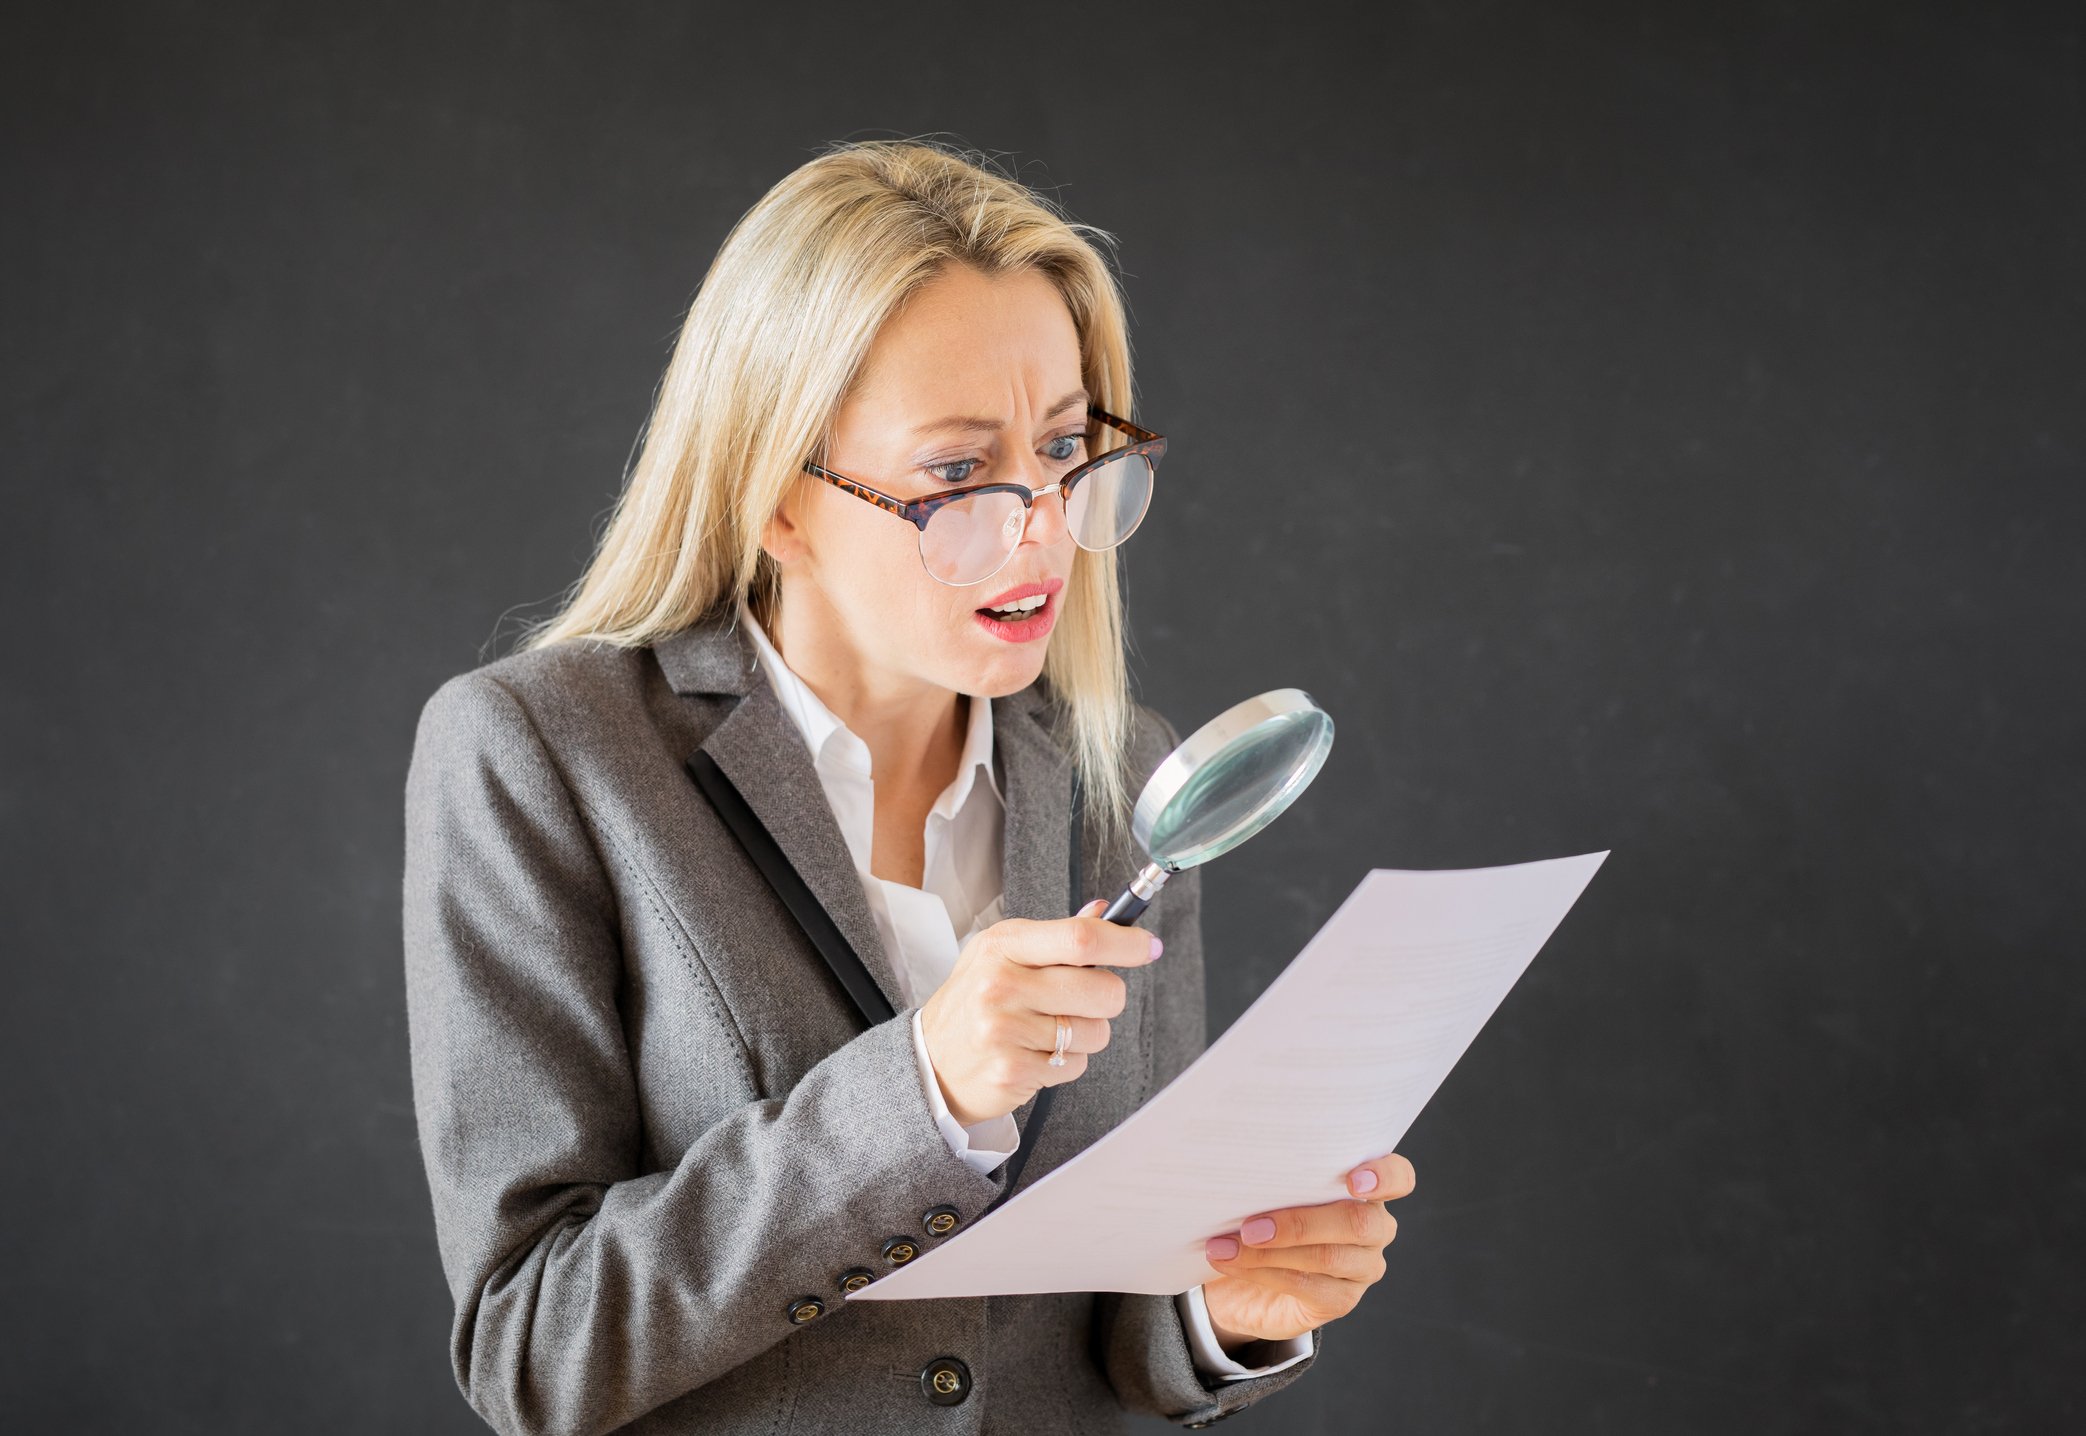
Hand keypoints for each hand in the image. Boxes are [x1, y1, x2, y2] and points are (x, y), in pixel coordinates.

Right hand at [919, 897, 1161, 1125]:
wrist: (931, 1060)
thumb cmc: (976, 999)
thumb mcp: (1004, 954)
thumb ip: (1057, 936)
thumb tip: (1105, 912)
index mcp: (1004, 946)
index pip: (1080, 938)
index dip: (1126, 942)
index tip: (1148, 946)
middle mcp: (1001, 985)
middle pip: (1102, 990)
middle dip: (1106, 998)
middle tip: (1080, 1000)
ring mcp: (1005, 1031)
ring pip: (1096, 1033)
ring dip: (1084, 1035)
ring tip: (1047, 1030)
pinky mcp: (1012, 1071)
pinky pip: (1076, 1066)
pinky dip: (1065, 1063)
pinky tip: (1034, 1053)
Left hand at [1199, 1153, 1415, 1346]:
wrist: (1244, 1278)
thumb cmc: (1262, 1218)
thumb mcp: (1268, 1192)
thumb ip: (1274, 1179)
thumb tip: (1241, 1167)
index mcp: (1366, 1187)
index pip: (1398, 1177)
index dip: (1384, 1176)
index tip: (1353, 1180)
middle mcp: (1374, 1227)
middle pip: (1358, 1222)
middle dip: (1300, 1223)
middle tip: (1251, 1227)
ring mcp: (1362, 1267)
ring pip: (1328, 1257)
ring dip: (1270, 1252)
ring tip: (1226, 1247)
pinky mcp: (1341, 1299)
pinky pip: (1307, 1285)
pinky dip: (1263, 1272)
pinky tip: (1231, 1263)